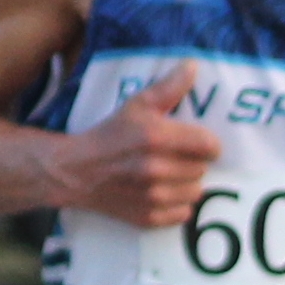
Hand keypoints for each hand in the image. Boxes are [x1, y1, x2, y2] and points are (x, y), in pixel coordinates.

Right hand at [60, 63, 221, 227]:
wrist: (74, 172)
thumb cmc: (108, 134)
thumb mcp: (136, 105)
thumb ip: (168, 87)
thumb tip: (193, 66)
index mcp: (156, 137)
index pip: (209, 145)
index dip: (207, 143)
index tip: (197, 141)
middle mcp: (156, 169)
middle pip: (202, 169)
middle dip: (193, 161)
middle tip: (175, 156)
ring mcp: (152, 197)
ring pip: (195, 192)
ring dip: (187, 184)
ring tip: (169, 174)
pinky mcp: (148, 218)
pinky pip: (183, 214)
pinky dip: (177, 205)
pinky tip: (162, 193)